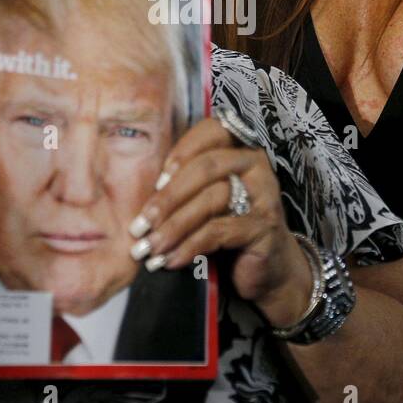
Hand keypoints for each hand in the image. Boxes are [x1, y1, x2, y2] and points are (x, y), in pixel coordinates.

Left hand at [128, 117, 311, 327]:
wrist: (267, 270)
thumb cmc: (228, 229)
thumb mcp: (204, 200)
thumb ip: (182, 184)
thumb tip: (136, 187)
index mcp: (240, 148)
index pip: (211, 132)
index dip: (181, 152)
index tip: (154, 183)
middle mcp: (256, 165)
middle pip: (206, 167)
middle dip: (167, 197)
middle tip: (139, 225)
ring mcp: (265, 195)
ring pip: (211, 199)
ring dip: (173, 226)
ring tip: (149, 248)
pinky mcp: (264, 227)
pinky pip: (219, 231)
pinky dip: (190, 246)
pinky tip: (172, 261)